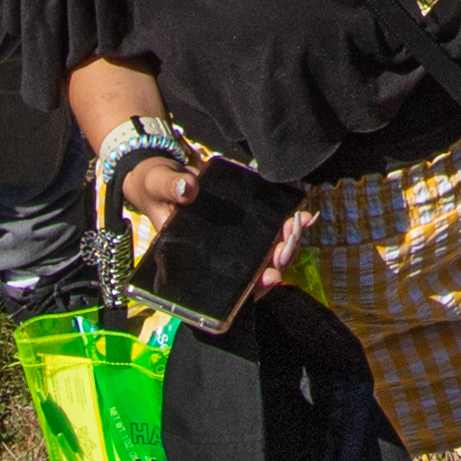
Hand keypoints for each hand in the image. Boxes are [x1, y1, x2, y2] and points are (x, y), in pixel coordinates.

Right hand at [113, 134, 295, 318]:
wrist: (163, 173)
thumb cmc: (156, 187)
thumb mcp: (157, 184)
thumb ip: (169, 188)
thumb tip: (187, 189)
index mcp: (197, 259)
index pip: (229, 286)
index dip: (251, 287)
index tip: (269, 277)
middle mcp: (220, 255)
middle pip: (256, 271)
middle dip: (277, 260)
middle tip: (287, 242)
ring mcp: (236, 240)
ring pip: (268, 253)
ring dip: (288, 242)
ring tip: (299, 223)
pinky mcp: (246, 222)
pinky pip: (271, 229)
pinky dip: (289, 223)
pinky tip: (304, 213)